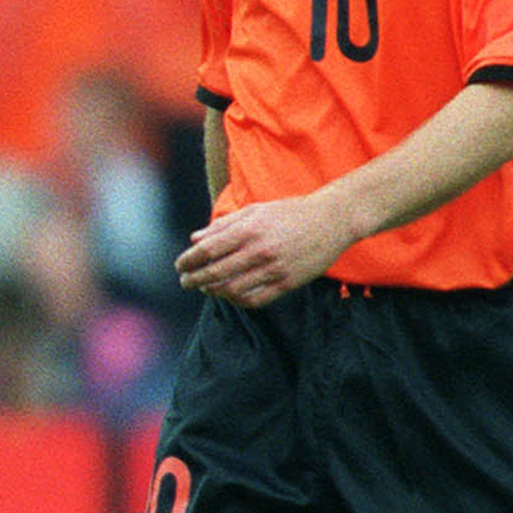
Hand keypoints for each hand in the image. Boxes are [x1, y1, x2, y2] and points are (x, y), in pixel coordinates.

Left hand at [175, 194, 357, 306]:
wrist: (332, 220)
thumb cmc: (290, 212)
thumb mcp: (255, 211)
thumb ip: (223, 225)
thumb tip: (194, 239)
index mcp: (248, 230)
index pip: (207, 250)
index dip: (188, 261)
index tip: (180, 265)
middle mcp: (259, 250)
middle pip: (215, 273)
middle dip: (194, 279)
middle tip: (185, 281)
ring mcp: (274, 269)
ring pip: (232, 290)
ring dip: (213, 292)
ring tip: (205, 288)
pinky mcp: (288, 283)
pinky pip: (255, 300)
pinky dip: (236, 301)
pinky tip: (229, 295)